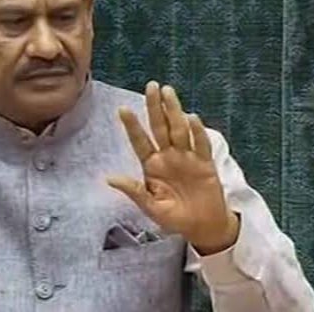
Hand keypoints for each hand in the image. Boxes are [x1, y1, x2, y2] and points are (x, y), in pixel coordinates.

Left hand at [107, 81, 238, 254]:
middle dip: (155, 107)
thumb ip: (134, 191)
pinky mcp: (204, 163)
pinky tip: (191, 118)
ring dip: (174, 111)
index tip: (123, 109)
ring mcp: (186, 157)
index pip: (140, 141)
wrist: (203, 228)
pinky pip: (200, 145)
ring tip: (168, 92)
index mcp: (152, 165)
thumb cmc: (174, 217)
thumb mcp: (151, 207)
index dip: (132, 126)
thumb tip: (109, 178)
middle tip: (151, 86)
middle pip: (160, 127)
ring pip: (179, 129)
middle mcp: (168, 156)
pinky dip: (197, 132)